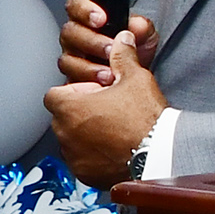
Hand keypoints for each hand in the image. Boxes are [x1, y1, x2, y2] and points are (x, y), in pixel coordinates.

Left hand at [46, 29, 168, 185]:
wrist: (160, 154)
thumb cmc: (146, 118)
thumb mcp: (135, 78)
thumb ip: (122, 57)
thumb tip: (122, 39)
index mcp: (69, 107)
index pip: (54, 94)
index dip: (73, 92)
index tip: (91, 94)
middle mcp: (64, 134)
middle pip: (62, 118)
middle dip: (80, 114)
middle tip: (106, 112)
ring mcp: (73, 156)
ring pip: (71, 141)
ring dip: (85, 135)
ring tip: (112, 131)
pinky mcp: (84, 174)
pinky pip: (82, 162)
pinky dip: (92, 156)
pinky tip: (114, 149)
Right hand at [59, 0, 156, 83]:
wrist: (136, 79)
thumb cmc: (135, 50)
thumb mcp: (145, 35)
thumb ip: (141, 26)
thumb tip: (137, 25)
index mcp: (88, 18)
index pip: (76, 5)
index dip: (85, 10)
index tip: (101, 19)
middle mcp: (76, 37)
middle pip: (70, 32)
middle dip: (92, 41)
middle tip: (110, 49)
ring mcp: (73, 59)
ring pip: (67, 59)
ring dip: (89, 67)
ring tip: (109, 73)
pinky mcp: (72, 80)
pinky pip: (71, 81)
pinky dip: (87, 84)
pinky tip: (102, 84)